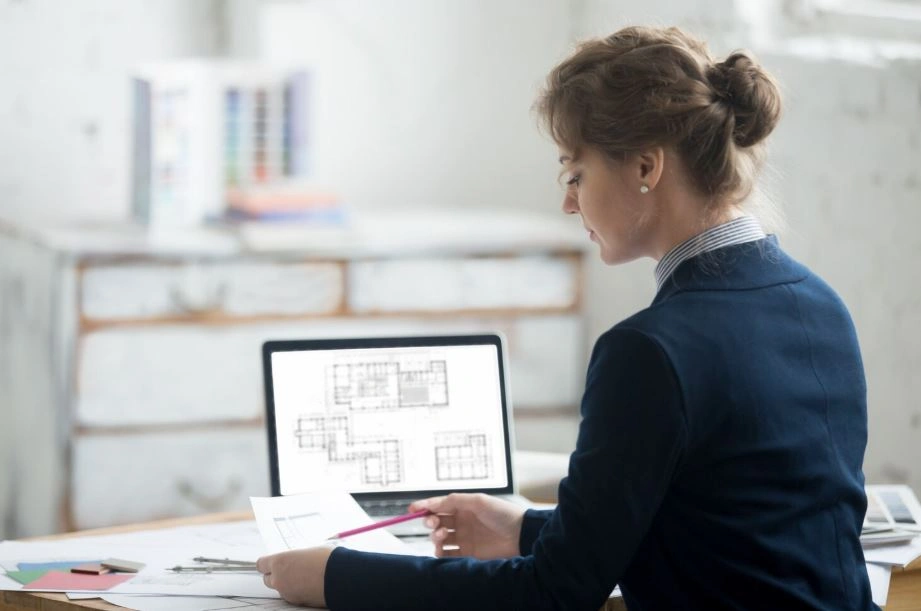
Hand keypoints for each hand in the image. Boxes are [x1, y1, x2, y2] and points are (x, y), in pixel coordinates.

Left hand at [256, 546, 332, 607]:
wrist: (340, 577)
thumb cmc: (326, 559)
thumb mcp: (308, 551)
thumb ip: (295, 556)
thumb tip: (294, 559)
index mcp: (279, 562)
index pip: (261, 564)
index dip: (267, 563)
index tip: (272, 562)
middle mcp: (279, 579)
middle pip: (268, 579)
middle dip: (276, 575)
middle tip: (290, 569)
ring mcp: (287, 593)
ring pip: (280, 588)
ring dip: (287, 583)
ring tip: (304, 576)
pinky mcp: (296, 602)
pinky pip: (291, 595)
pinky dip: (297, 591)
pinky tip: (309, 584)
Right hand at [410, 493, 525, 559]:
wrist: (520, 535)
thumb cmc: (502, 514)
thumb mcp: (478, 501)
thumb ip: (455, 500)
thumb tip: (434, 502)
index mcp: (463, 507)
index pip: (439, 505)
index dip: (424, 506)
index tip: (412, 509)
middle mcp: (461, 522)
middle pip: (436, 522)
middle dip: (430, 521)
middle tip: (433, 523)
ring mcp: (464, 538)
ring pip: (439, 538)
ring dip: (435, 536)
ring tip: (442, 536)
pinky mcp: (468, 554)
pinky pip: (448, 555)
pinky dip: (441, 553)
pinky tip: (443, 550)